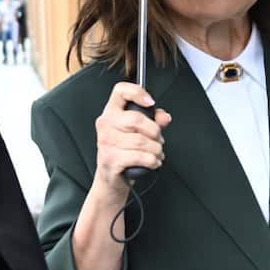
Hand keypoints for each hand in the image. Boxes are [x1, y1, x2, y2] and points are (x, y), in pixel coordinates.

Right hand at [93, 82, 170, 197]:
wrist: (110, 178)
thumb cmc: (124, 152)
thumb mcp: (138, 132)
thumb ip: (153, 121)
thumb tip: (164, 117)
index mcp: (111, 112)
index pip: (120, 91)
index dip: (137, 92)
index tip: (150, 102)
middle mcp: (105, 124)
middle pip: (137, 119)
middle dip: (155, 132)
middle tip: (158, 140)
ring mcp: (106, 142)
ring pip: (141, 141)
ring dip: (156, 150)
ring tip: (157, 154)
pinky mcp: (111, 159)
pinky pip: (140, 157)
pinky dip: (152, 161)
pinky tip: (153, 162)